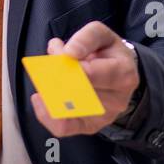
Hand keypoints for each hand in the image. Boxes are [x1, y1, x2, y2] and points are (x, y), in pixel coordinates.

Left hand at [29, 21, 139, 137]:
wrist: (120, 73)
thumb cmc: (109, 54)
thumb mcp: (103, 36)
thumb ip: (86, 37)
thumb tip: (69, 52)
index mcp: (124, 74)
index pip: (92, 73)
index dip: (71, 65)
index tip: (61, 54)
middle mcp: (117, 100)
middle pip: (78, 93)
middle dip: (57, 77)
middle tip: (48, 65)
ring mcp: (104, 116)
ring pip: (69, 109)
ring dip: (50, 92)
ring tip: (44, 77)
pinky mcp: (90, 126)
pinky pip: (65, 127)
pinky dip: (47, 115)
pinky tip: (39, 98)